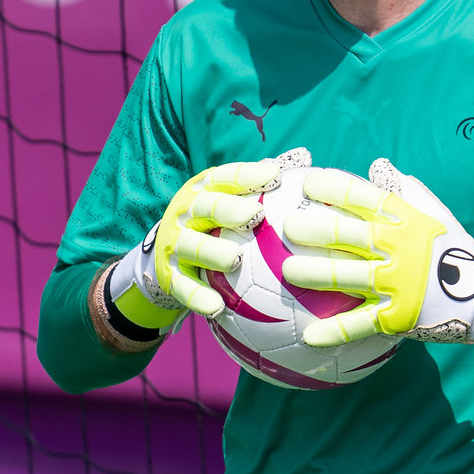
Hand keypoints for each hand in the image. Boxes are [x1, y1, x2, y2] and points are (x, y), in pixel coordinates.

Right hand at [110, 148, 310, 324]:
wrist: (165, 256)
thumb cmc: (213, 225)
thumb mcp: (227, 201)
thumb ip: (259, 189)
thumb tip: (308, 166)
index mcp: (202, 190)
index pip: (225, 177)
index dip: (249, 175)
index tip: (276, 177)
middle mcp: (184, 213)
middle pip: (206, 207)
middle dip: (229, 209)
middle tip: (256, 215)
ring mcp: (173, 243)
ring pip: (191, 246)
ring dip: (212, 251)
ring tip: (234, 260)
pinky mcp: (167, 275)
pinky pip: (182, 287)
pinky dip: (198, 297)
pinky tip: (217, 308)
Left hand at [281, 158, 473, 358]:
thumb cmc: (454, 251)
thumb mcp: (436, 216)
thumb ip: (407, 191)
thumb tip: (378, 166)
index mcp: (406, 219)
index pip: (363, 196)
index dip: (332, 186)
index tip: (306, 183)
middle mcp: (400, 248)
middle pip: (349, 233)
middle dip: (314, 228)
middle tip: (287, 226)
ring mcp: (400, 283)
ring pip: (349, 275)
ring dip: (316, 273)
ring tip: (288, 272)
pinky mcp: (400, 316)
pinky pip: (362, 324)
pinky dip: (336, 331)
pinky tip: (311, 336)